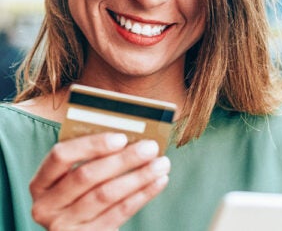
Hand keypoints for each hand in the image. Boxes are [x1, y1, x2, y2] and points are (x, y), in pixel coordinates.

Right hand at [30, 133, 169, 229]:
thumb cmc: (81, 194)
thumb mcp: (75, 177)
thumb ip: (93, 158)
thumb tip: (131, 137)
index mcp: (41, 182)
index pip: (61, 156)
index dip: (92, 145)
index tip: (122, 137)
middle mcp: (47, 205)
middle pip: (87, 175)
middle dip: (123, 159)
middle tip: (151, 147)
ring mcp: (65, 226)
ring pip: (106, 195)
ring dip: (139, 176)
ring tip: (162, 163)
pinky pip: (120, 213)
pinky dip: (143, 195)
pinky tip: (158, 181)